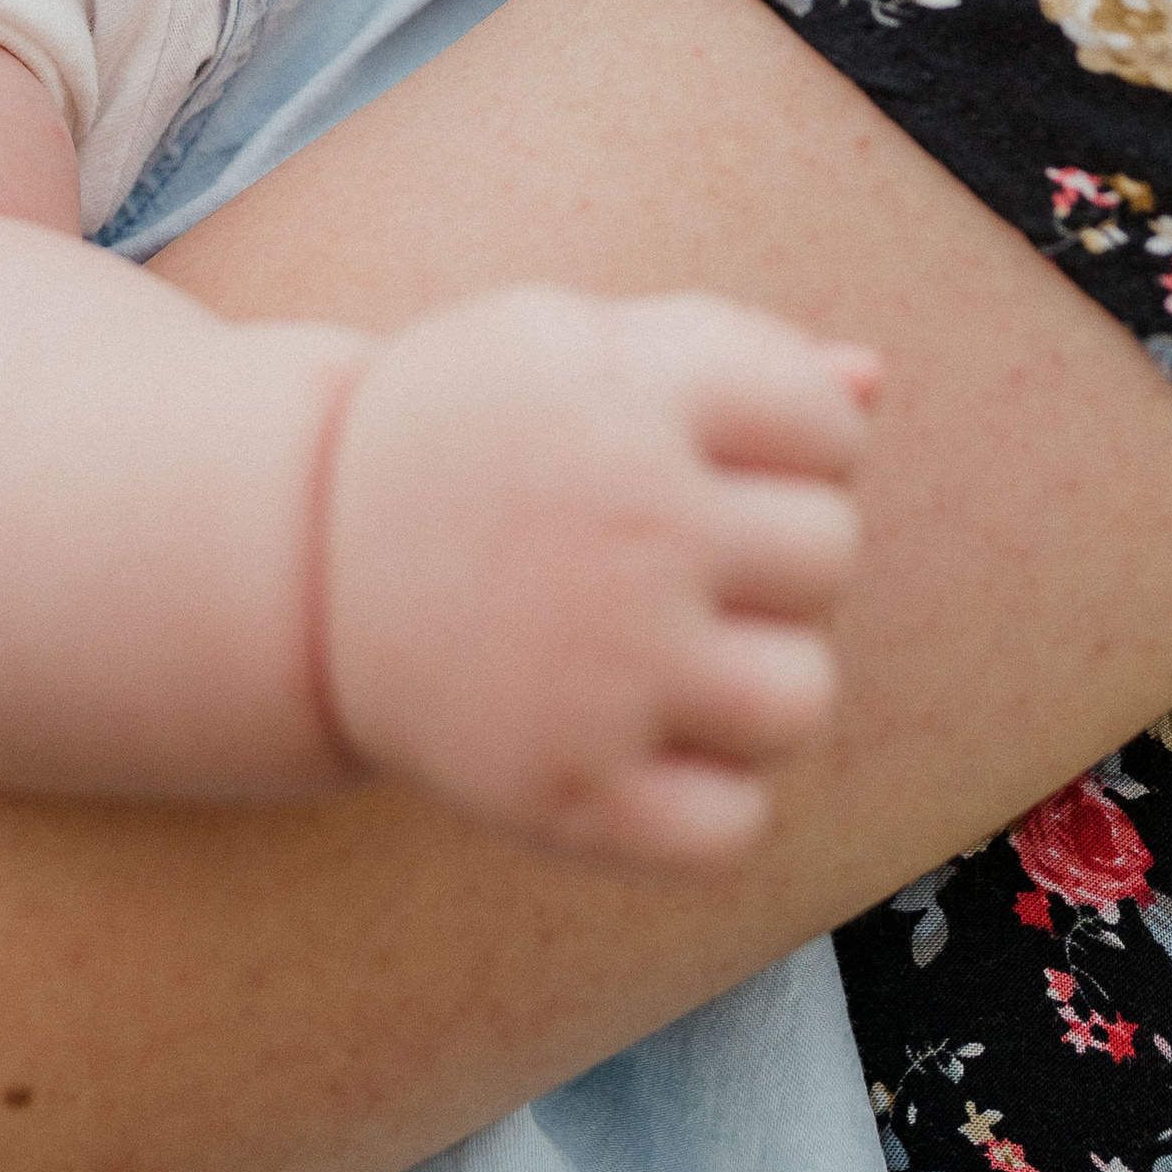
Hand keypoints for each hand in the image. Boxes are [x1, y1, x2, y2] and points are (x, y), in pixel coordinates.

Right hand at [321, 289, 870, 863]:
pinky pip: (734, 827)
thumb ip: (726, 345)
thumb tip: (874, 381)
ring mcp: (604, 671)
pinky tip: (649, 745)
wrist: (297, 563)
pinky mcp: (568, 794)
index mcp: (633, 400)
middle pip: (827, 552)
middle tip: (677, 559)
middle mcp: (632, 529)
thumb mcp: (564, 344)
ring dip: (760, 681)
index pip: (828, 424)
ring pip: (801, 698)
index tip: (719, 457)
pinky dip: (712, 801)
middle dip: (772, 553)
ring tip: (677, 658)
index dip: (794, 441)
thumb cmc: (462, 437)